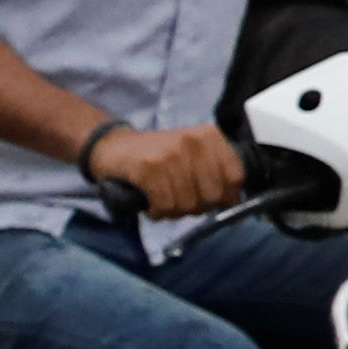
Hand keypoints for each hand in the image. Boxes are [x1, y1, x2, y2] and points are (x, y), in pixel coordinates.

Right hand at [89, 120, 246, 218]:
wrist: (112, 146)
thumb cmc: (156, 156)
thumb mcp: (192, 156)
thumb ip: (215, 175)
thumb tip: (234, 206)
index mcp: (209, 136)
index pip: (234, 177)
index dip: (226, 197)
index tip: (212, 202)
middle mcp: (193, 142)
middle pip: (212, 195)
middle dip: (196, 207)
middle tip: (180, 201)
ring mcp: (171, 154)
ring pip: (187, 204)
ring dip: (173, 211)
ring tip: (163, 200)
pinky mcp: (149, 168)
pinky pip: (165, 205)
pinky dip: (157, 212)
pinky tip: (151, 204)